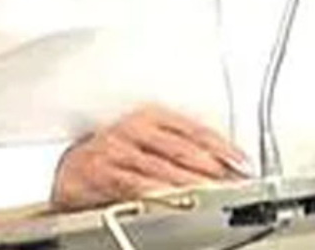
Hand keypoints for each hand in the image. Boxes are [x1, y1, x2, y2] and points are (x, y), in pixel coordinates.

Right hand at [51, 106, 247, 210]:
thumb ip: (181, 148)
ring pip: (162, 166)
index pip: (195, 129)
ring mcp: (118, 150)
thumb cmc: (116, 154)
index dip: (222, 146)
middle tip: (234, 181)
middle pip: (182, 148)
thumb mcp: (149, 141)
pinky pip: (134, 182)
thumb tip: (224, 165)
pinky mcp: (103, 172)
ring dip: (191, 182)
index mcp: (151, 116)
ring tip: (213, 192)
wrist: (71, 168)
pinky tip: (173, 198)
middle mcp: (135, 128)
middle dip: (212, 167)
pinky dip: (157, 191)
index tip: (243, 163)